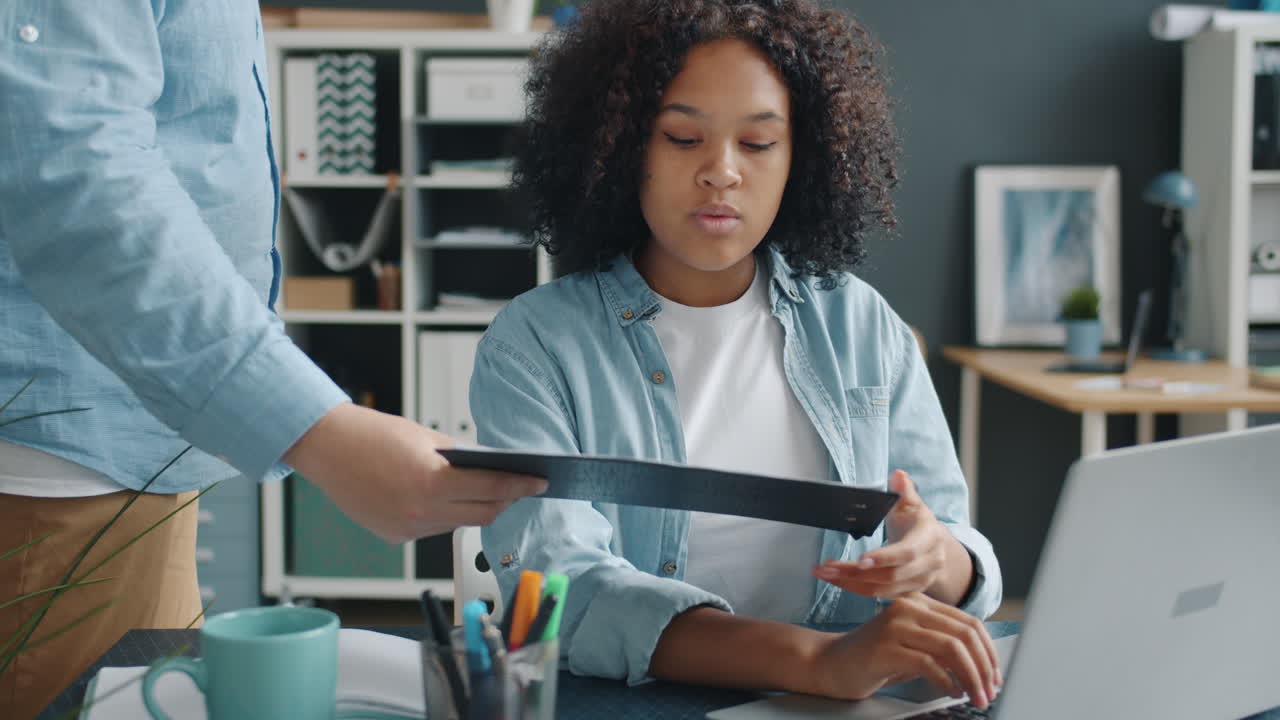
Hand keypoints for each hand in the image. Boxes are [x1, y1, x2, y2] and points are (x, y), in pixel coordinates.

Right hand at [284, 403, 546, 541]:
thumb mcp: (427, 437)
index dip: (521, 486)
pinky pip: (434, 528)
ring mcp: (407, 529)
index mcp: (432, 483)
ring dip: (475, 508)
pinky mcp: (395, 536)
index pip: (492, 489)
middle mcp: (421, 513)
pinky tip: (449, 498)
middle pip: (483, 514)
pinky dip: (446, 514)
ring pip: (458, 523)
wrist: (326, 448)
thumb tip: (491, 468)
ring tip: (489, 490)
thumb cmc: (372, 435)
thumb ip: (462, 458)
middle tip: (522, 487)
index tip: (540, 482)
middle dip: (506, 501)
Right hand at [805, 592, 1000, 707]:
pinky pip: (929, 664)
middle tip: (989, 691)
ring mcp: (896, 625)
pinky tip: (950, 692)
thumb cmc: (874, 659)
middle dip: (984, 667)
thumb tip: (983, 664)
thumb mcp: (915, 647)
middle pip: (964, 634)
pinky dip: (947, 681)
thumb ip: (943, 647)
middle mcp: (909, 607)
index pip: (969, 623)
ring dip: (970, 677)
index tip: (995, 676)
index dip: (988, 652)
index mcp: (919, 602)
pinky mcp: (886, 647)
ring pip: (951, 647)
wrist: (830, 663)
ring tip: (974, 696)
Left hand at [813, 471, 968, 601]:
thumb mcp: (912, 504)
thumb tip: (898, 475)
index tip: (860, 561)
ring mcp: (919, 582)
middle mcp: (928, 565)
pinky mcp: (907, 593)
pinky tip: (837, 581)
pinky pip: (880, 595)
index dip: (884, 558)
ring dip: (850, 584)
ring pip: (882, 589)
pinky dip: (856, 589)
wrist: (935, 548)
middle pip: (890, 575)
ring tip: (824, 574)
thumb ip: (904, 491)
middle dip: (855, 573)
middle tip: (825, 568)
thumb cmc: (917, 523)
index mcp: (929, 539)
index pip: (907, 553)